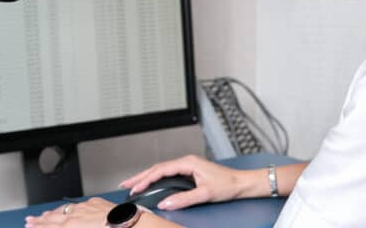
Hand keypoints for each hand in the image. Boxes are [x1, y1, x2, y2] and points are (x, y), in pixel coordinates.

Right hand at [25, 197, 114, 227]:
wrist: (128, 225)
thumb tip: (62, 226)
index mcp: (71, 226)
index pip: (49, 226)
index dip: (38, 226)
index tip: (29, 226)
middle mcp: (75, 215)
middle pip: (53, 217)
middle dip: (40, 219)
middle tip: (30, 220)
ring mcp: (85, 207)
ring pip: (64, 209)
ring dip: (53, 213)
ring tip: (44, 215)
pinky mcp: (95, 202)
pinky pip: (78, 204)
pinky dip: (70, 207)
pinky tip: (68, 208)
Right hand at [120, 155, 244, 210]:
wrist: (240, 183)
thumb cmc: (227, 185)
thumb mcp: (204, 193)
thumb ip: (184, 199)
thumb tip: (165, 203)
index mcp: (188, 163)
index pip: (161, 170)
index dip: (145, 179)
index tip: (135, 188)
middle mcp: (186, 162)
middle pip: (158, 168)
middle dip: (140, 176)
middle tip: (125, 184)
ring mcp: (187, 166)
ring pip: (161, 170)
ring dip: (146, 177)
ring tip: (133, 184)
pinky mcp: (189, 171)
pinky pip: (168, 173)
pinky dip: (156, 178)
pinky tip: (150, 183)